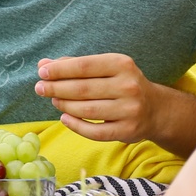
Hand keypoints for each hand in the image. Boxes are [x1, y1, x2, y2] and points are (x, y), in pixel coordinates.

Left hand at [34, 54, 158, 142]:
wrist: (155, 109)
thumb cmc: (121, 83)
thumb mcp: (105, 68)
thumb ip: (74, 65)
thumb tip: (43, 65)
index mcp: (122, 64)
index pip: (84, 66)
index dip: (60, 70)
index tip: (41, 72)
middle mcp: (128, 86)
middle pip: (83, 89)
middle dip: (57, 88)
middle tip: (39, 88)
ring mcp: (129, 110)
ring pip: (87, 110)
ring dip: (65, 106)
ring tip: (53, 101)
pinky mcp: (128, 131)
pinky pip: (95, 132)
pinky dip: (76, 126)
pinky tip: (65, 118)